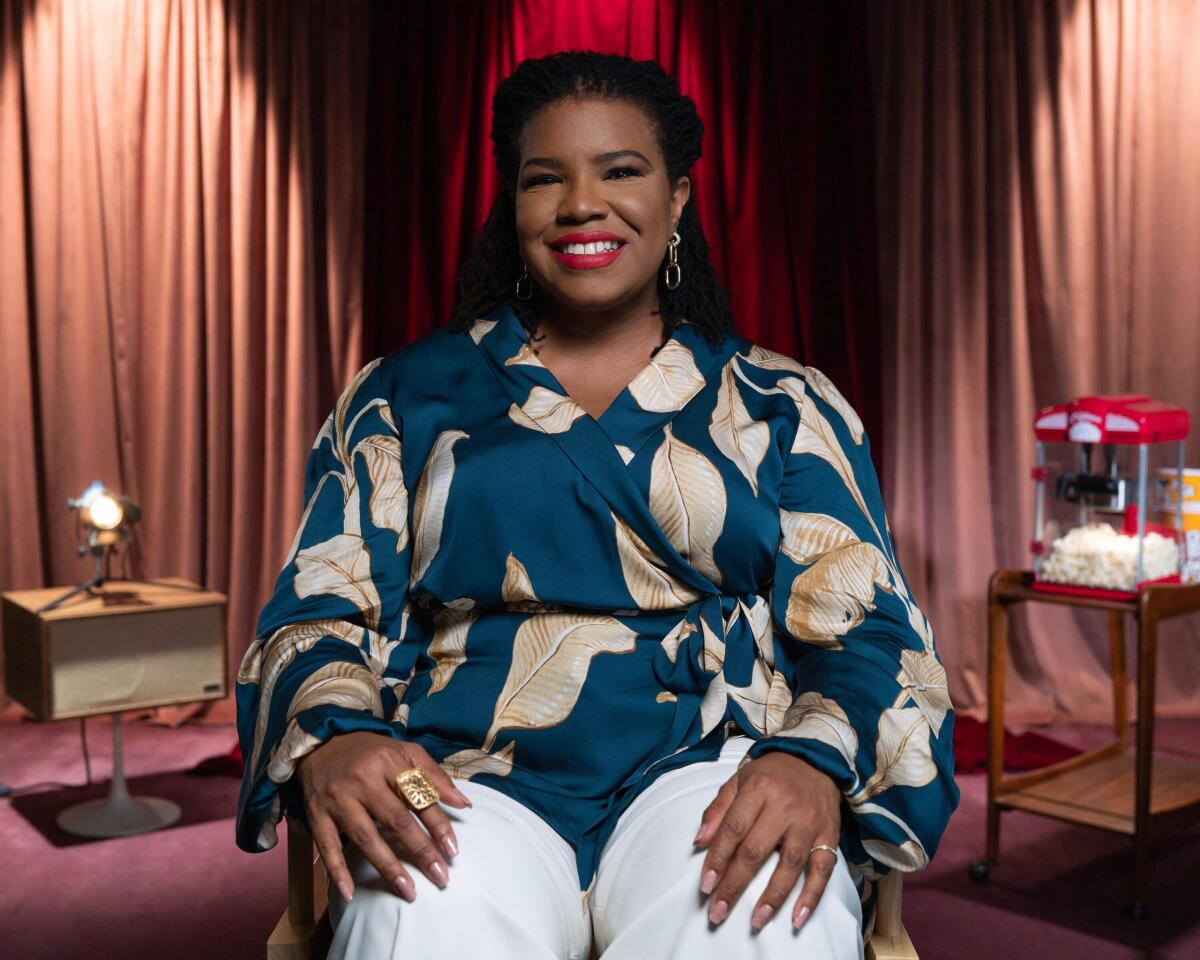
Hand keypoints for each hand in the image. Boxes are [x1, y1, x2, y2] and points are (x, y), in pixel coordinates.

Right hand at [296, 731, 471, 903]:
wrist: (322, 743)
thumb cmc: (370, 751)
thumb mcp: (405, 751)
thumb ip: (435, 776)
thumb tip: (464, 803)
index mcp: (388, 761)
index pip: (419, 797)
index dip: (438, 825)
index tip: (453, 851)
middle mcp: (362, 779)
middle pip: (396, 820)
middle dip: (421, 851)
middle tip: (440, 877)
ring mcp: (338, 798)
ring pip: (365, 837)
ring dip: (388, 867)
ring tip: (408, 890)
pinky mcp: (317, 814)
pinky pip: (327, 846)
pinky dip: (337, 871)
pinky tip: (349, 893)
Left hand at [693, 751, 840, 931]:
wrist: (816, 759)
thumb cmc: (772, 773)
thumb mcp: (740, 780)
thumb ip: (718, 810)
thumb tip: (699, 841)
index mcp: (758, 789)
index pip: (733, 829)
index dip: (717, 859)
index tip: (706, 886)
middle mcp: (784, 806)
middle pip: (756, 850)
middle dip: (735, 884)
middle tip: (719, 911)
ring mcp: (809, 822)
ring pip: (790, 864)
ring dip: (773, 896)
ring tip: (756, 920)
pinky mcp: (830, 834)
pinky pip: (823, 869)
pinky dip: (812, 896)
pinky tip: (797, 918)